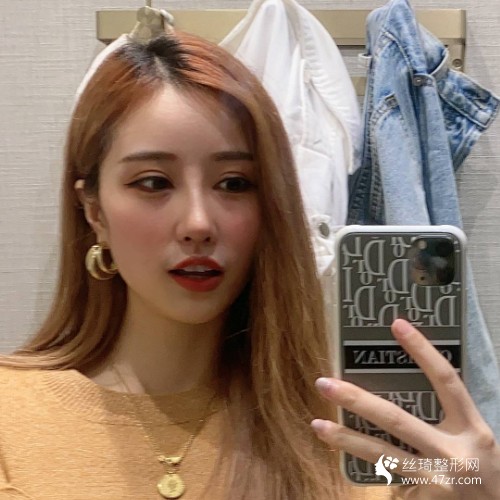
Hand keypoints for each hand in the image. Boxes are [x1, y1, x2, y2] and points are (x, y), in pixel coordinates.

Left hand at [310, 318, 499, 498]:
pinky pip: (391, 480)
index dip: (423, 351)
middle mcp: (454, 452)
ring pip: (382, 454)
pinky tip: (353, 462)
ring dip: (346, 440)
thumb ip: (446, 414)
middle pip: (397, 420)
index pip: (446, 380)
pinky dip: (373, 470)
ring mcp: (438, 479)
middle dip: (357, 400)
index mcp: (471, 427)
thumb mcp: (473, 436)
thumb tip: (405, 384)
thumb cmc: (484, 467)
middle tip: (324, 383)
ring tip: (318, 424)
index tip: (397, 324)